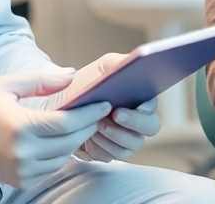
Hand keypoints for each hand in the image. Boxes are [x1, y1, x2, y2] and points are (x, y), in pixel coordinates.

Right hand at [0, 71, 110, 188]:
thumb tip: (71, 76)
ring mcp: (19, 170)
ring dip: (74, 142)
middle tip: (97, 112)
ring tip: (81, 124)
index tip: (105, 104)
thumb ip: (41, 80)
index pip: (66, 123)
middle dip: (86, 127)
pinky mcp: (17, 180)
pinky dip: (58, 155)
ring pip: (62, 157)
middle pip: (69, 142)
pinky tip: (60, 140)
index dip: (89, 114)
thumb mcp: (7, 84)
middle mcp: (22, 152)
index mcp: (20, 126)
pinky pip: (49, 169)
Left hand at [28, 54, 162, 162]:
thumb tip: (132, 60)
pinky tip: (90, 137)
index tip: (133, 105)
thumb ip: (117, 63)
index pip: (153, 104)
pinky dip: (102, 146)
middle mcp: (139, 120)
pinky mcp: (113, 153)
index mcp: (139, 98)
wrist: (61, 109)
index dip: (146, 107)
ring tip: (96, 125)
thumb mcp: (99, 70)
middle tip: (114, 115)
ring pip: (133, 143)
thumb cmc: (84, 86)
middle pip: (151, 127)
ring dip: (113, 134)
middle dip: (133, 122)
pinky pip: (114, 155)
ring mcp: (128, 138)